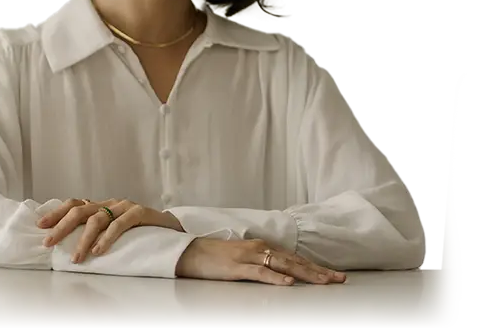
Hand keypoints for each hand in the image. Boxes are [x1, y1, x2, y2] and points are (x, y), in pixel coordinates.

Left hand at [37, 198, 183, 262]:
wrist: (171, 230)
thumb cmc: (140, 233)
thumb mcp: (113, 230)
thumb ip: (96, 232)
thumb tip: (67, 246)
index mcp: (102, 206)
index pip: (75, 204)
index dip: (57, 213)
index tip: (40, 226)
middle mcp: (111, 203)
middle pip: (81, 210)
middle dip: (62, 226)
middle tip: (49, 242)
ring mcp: (125, 206)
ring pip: (98, 218)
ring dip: (83, 239)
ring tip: (76, 258)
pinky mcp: (140, 212)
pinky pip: (120, 223)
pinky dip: (107, 238)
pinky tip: (99, 250)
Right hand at [175, 238, 346, 285]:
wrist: (191, 251)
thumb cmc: (216, 257)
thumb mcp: (243, 258)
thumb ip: (261, 262)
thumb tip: (281, 271)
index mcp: (262, 247)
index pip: (294, 258)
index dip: (315, 267)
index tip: (334, 275)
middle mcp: (259, 249)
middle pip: (294, 260)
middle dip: (318, 271)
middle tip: (339, 280)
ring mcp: (249, 257)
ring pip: (283, 265)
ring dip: (305, 274)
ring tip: (323, 281)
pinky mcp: (237, 268)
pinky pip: (260, 273)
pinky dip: (276, 277)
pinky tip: (288, 282)